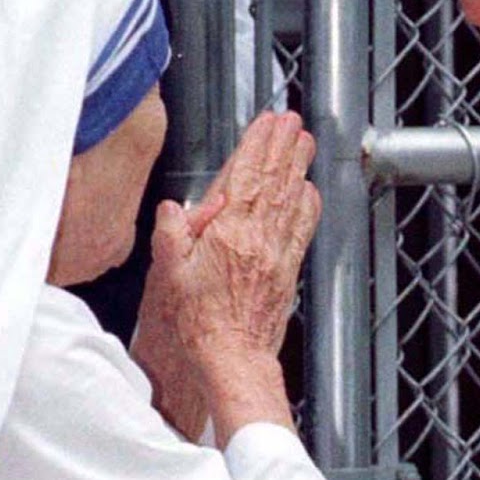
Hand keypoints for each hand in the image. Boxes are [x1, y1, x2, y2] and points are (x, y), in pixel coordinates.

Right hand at [132, 112, 321, 440]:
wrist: (232, 358)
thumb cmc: (198, 323)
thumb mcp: (168, 275)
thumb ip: (171, 234)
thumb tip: (174, 207)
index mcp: (229, 233)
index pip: (247, 175)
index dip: (258, 144)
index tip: (267, 122)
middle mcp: (258, 237)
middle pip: (275, 180)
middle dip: (283, 146)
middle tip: (293, 122)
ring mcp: (277, 253)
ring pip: (291, 198)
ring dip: (298, 167)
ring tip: (305, 142)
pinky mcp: (287, 270)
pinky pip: (302, 229)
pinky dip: (308, 205)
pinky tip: (310, 192)